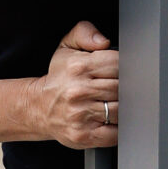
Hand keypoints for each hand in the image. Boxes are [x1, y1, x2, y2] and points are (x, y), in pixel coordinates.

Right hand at [28, 21, 118, 146]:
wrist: (39, 108)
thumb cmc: (58, 78)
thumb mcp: (66, 48)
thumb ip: (84, 33)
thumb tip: (104, 41)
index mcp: (78, 67)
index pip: (117, 64)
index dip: (126, 67)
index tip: (123, 72)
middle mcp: (78, 91)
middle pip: (121, 88)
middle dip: (128, 89)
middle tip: (124, 89)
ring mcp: (81, 115)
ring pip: (121, 110)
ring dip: (125, 108)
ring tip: (117, 103)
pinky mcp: (83, 135)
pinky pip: (114, 134)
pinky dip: (120, 129)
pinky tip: (113, 120)